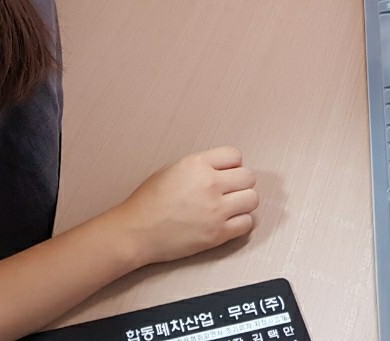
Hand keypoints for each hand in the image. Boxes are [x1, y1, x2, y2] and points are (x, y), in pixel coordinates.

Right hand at [115, 146, 258, 265]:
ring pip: (252, 199)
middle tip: (230, 191)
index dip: (231, 164)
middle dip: (240, 183)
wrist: (136, 232)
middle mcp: (210, 184)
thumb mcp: (172, 169)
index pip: (235, 155)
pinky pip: (247, 224)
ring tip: (230, 206)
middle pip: (248, 177)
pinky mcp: (217, 234)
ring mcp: (216, 210)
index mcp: (197, 164)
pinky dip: (240, 222)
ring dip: (243, 202)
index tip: (226, 172)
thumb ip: (200, 166)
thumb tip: (221, 169)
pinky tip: (228, 222)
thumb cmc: (148, 202)